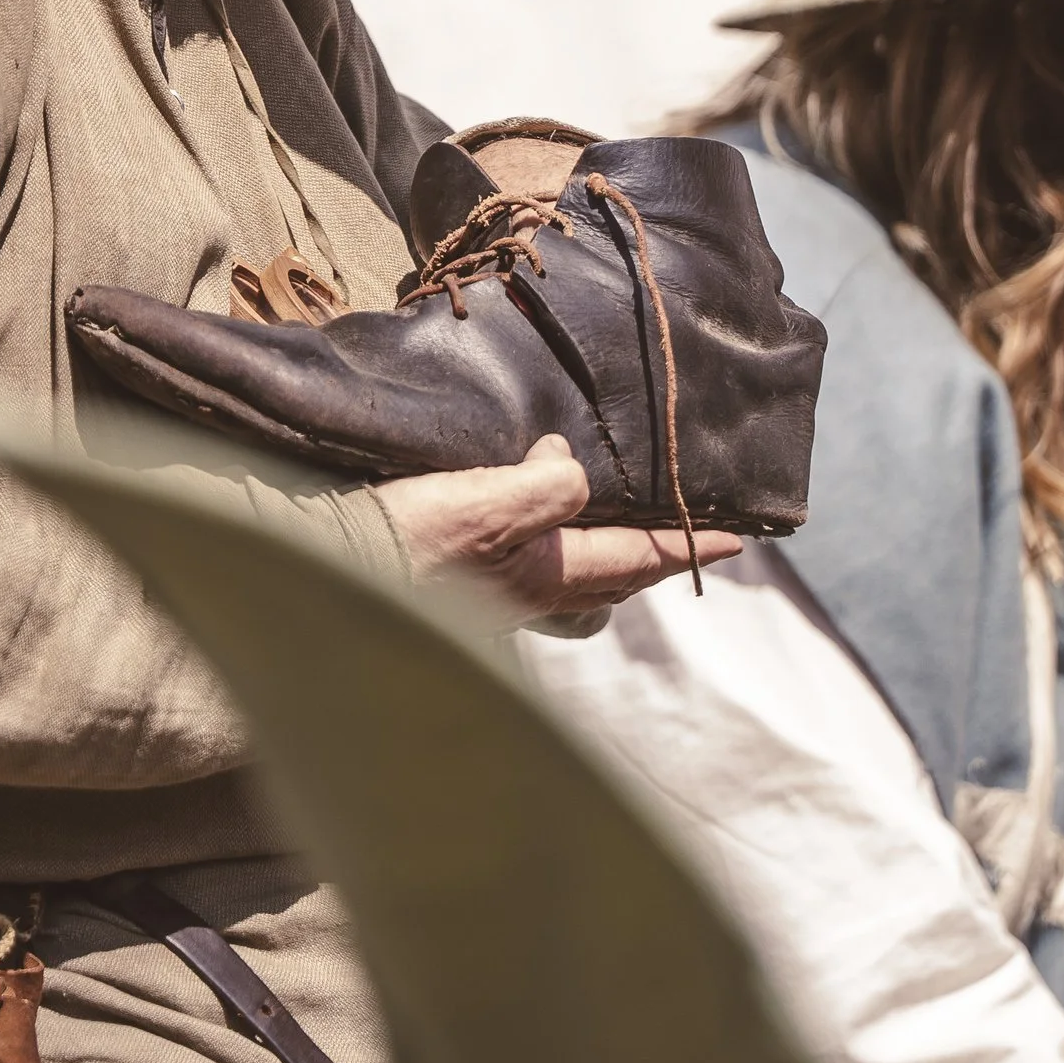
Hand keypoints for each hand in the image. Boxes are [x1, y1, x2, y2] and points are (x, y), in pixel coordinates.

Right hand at [376, 434, 737, 625]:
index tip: (736, 538)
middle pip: (609, 580)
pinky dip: (547, 552)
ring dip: (599, 560)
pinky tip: (526, 535)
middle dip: (649, 560)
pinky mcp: (453, 585)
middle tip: (681, 539)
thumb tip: (568, 465)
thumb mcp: (488, 503)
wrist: (327, 572)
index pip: (638, 557)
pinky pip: (525, 570)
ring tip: (611, 532)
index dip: (686, 544)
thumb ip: (547, 486)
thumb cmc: (407, 540)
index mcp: (546, 574)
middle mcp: (526, 594)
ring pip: (567, 581)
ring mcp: (490, 597)